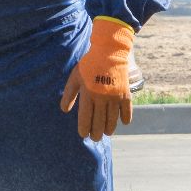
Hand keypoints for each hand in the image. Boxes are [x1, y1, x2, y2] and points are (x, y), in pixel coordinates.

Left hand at [60, 17, 135, 140]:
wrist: (109, 52)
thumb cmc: (89, 65)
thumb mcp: (75, 78)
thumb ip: (69, 94)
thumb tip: (64, 110)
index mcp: (88, 94)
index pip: (85, 117)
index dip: (84, 128)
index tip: (83, 134)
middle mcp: (102, 98)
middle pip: (99, 121)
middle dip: (96, 132)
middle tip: (95, 138)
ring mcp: (115, 97)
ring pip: (113, 119)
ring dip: (109, 128)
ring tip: (106, 133)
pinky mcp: (125, 94)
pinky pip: (127, 110)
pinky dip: (125, 118)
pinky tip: (123, 123)